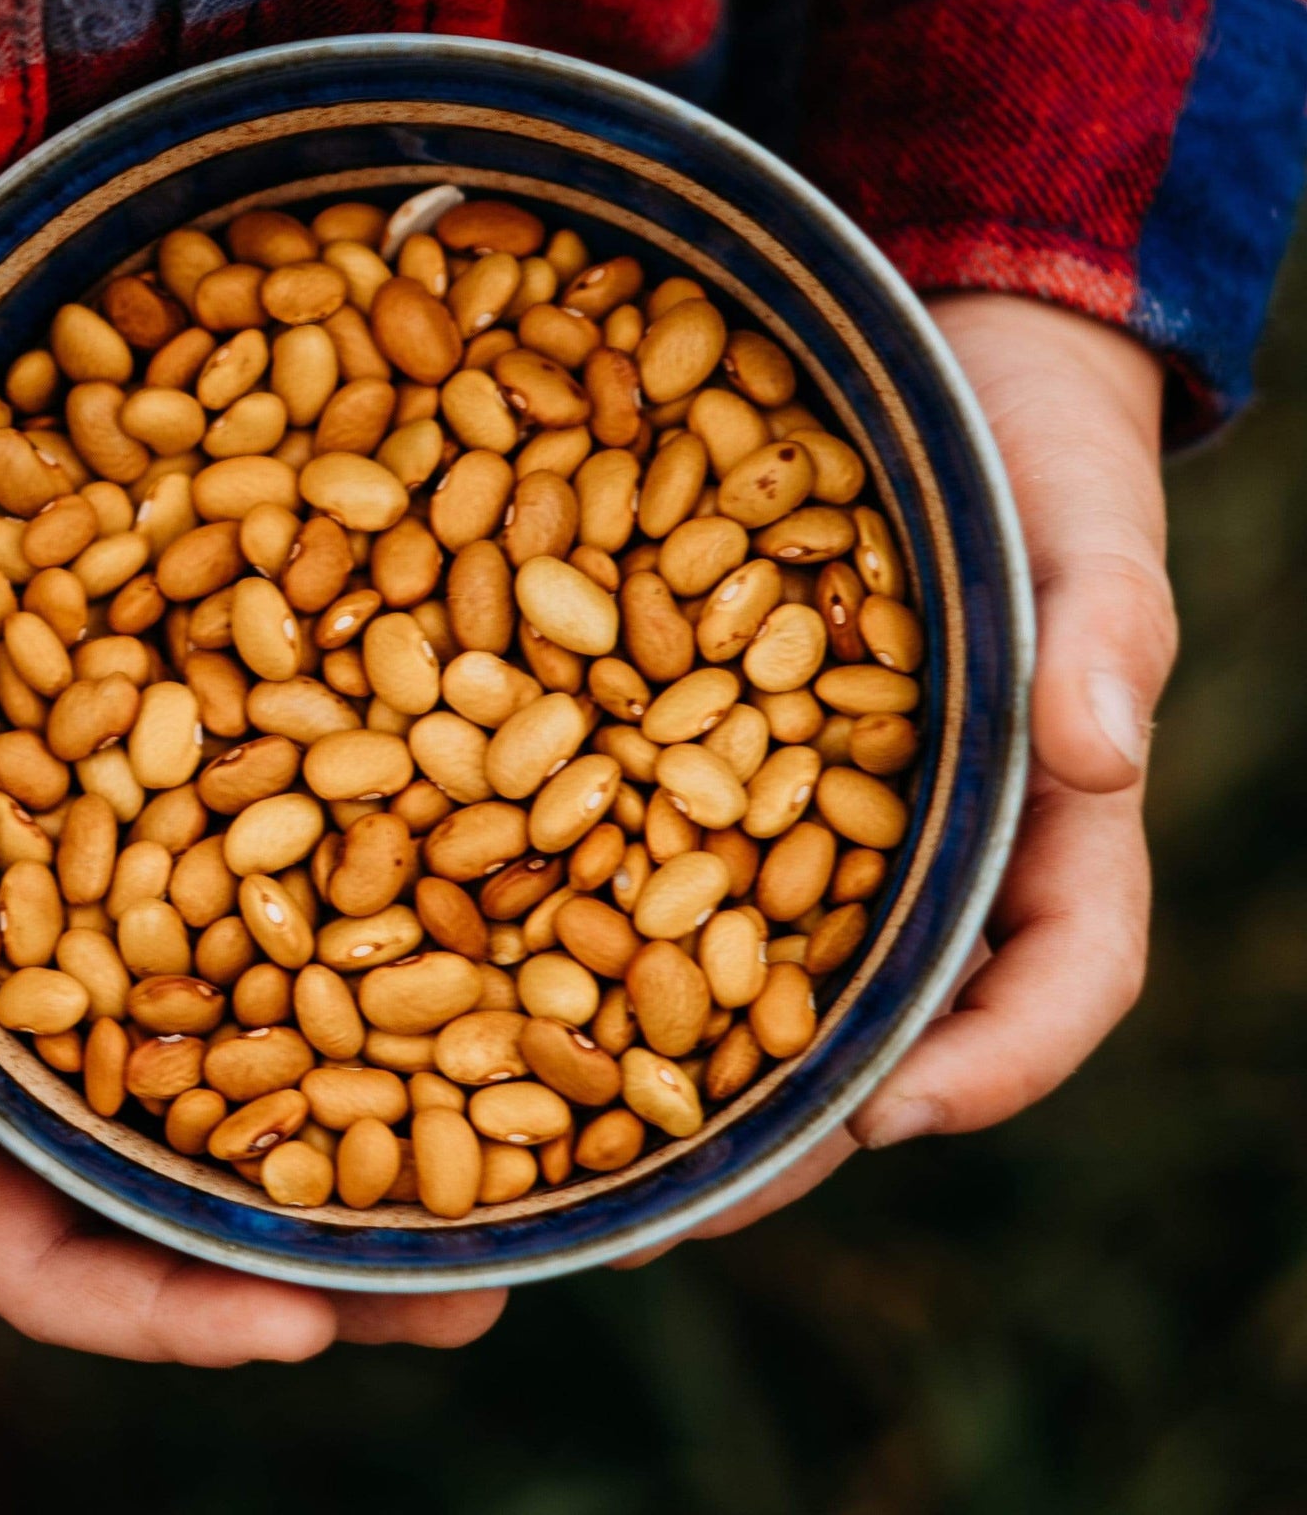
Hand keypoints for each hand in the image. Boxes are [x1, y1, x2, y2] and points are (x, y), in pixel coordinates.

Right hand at [0, 530, 502, 1361]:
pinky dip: (349, 894)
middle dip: (346, 1238)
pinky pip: (261, 868)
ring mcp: (119, 935)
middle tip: (492, 1277)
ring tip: (529, 1104)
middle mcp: (64, 1050)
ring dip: (393, 1075)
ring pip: (269, 1031)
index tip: (310, 1331)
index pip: (84, 1263)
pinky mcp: (149, 817)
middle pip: (219, 1170)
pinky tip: (452, 875)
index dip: (190, 1308)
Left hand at [623, 291, 1172, 1260]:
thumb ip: (1100, 628)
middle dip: (773, 1122)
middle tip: (664, 1213)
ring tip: (537, 1135)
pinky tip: (470, 921)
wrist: (941, 358)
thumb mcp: (1088, 520)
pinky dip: (576, 891)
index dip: (987, 1068)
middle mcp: (909, 843)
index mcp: (1037, 823)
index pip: (1049, 983)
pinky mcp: (699, 736)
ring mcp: (794, 798)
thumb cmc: (1042, 450)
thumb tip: (1096, 746)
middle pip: (858, 1017)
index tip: (887, 1123)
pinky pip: (642, 830)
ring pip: (733, 951)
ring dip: (648, 1046)